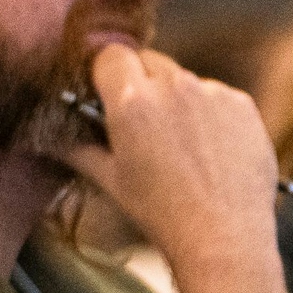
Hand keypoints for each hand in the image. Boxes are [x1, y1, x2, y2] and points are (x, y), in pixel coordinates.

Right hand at [58, 46, 279, 271]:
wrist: (223, 237)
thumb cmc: (162, 212)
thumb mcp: (110, 180)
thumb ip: (77, 148)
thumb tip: (49, 136)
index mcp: (132, 100)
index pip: (111, 55)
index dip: (106, 73)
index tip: (107, 93)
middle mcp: (174, 86)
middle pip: (149, 62)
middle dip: (142, 84)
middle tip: (143, 123)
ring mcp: (213, 93)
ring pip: (185, 80)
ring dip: (178, 100)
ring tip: (181, 147)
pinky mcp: (243, 105)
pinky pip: (218, 97)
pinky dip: (211, 114)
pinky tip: (210, 151)